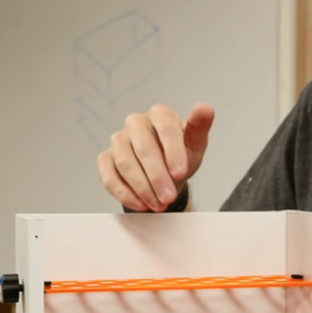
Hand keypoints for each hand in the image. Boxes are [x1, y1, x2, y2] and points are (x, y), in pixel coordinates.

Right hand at [97, 103, 213, 211]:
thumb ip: (200, 127)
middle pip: (143, 148)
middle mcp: (136, 123)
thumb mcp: (195, 144)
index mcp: (160, 114)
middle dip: (156, 176)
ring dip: (141, 187)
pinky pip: (109, 175)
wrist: (166, 173)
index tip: (180, 173)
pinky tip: (140, 204)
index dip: (173, 152)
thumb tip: (205, 108)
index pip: (165, 128)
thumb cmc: (180, 156)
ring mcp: (119, 140)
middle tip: (168, 197)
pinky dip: (124, 193)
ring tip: (157, 204)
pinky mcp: (106, 158)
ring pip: (125, 162)